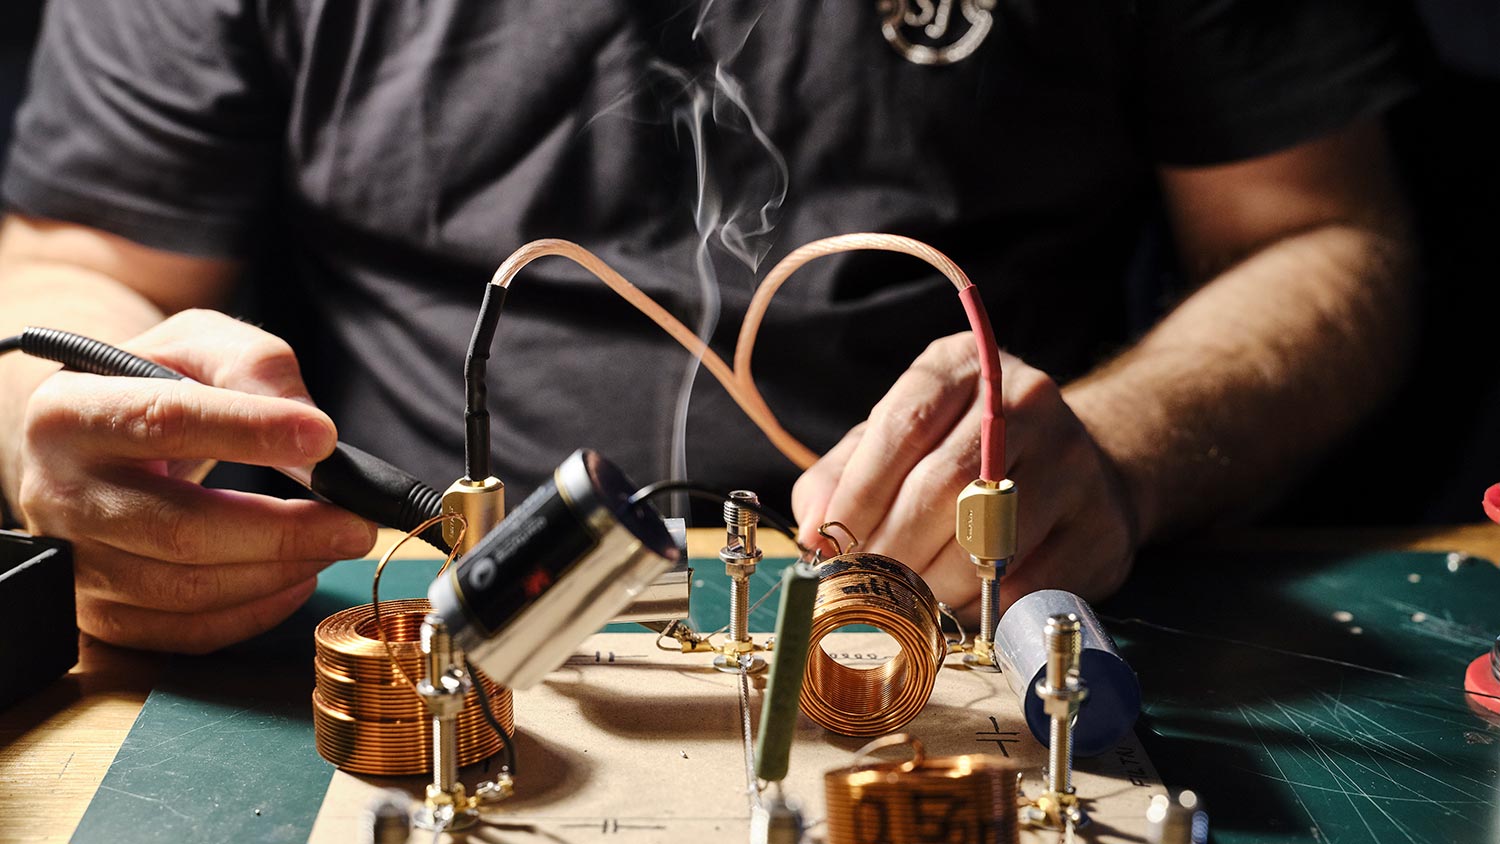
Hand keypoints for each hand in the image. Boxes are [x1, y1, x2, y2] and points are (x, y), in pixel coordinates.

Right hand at [14, 310, 376, 652]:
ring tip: (335, 543)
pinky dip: (255, 611)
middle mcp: (61, 493)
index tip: (325, 440)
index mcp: (71, 414)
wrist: (94, 438)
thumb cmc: (155, 385)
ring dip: (279, 572)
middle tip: (355, 524)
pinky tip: (298, 578)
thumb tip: (312, 431)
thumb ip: (255, 367)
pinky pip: (186, 632)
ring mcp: (76, 562)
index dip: (250, 432)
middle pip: (179, 529)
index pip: (164, 420)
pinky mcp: (101, 612)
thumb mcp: (199, 344)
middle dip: (284, 531)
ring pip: (186, 589)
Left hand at [792, 332, 1136, 619]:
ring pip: (987, 538)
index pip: (902, 427)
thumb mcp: (898, 441)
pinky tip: (962, 605)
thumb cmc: (962, 455)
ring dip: (934, 584)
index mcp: (963, 366)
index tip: (829, 544)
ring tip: (909, 599)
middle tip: (863, 587)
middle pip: (944, 485)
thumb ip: (844, 476)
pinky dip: (983, 606)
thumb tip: (814, 530)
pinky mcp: (1101, 522)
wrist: (1077, 466)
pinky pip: (1031, 581)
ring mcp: (1074, 459)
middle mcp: (1026, 399)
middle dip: (891, 548)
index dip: (859, 494)